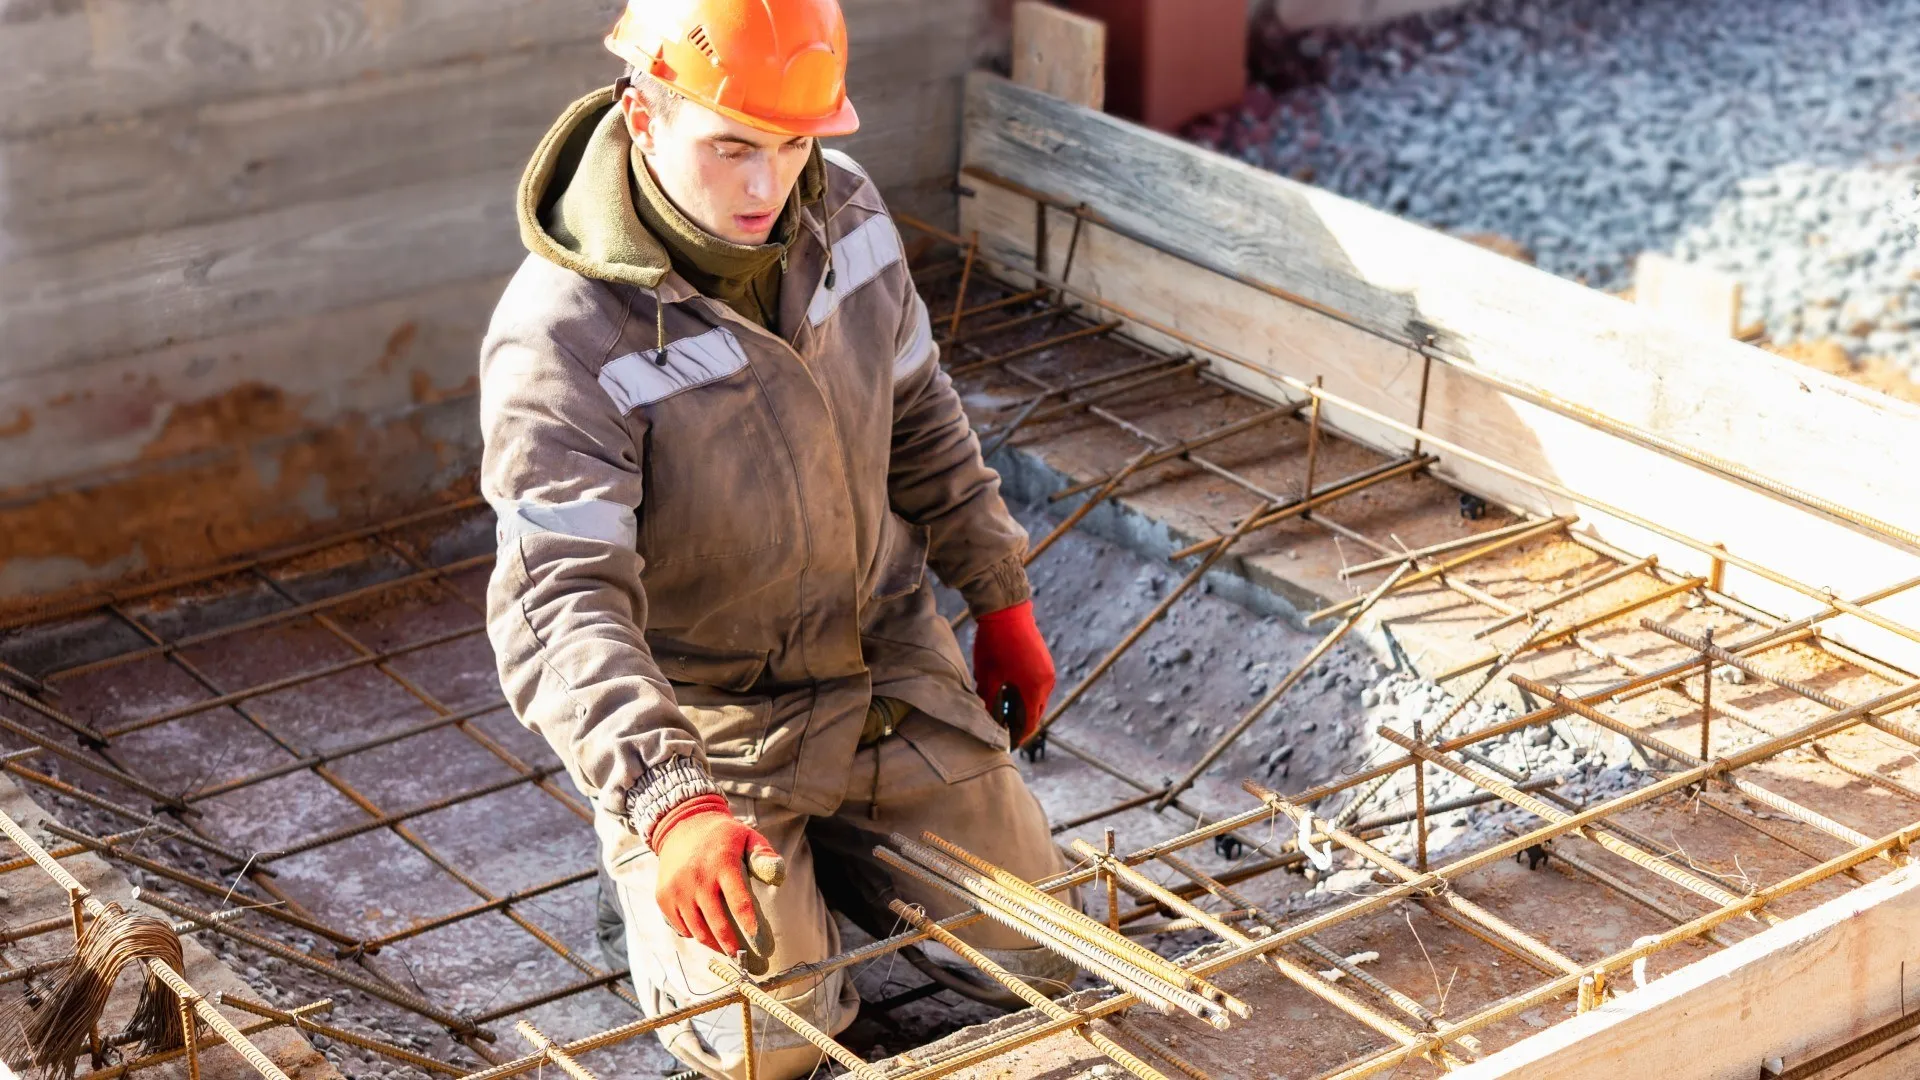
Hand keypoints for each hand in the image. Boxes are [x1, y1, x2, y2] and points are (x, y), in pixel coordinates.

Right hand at [650, 794, 784, 956]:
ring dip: (713, 944)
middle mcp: (698, 878)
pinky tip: (705, 931)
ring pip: (698, 930)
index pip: (739, 902)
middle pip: (717, 923)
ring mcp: (678, 889)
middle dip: (731, 945)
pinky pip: (681, 926)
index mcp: (723, 863)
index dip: (749, 926)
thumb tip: (778, 878)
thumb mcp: (748, 837)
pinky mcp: (663, 897)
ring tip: (725, 948)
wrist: (681, 826)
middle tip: (742, 958)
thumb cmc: (722, 836)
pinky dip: (694, 933)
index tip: (758, 944)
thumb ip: (764, 856)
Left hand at [972, 599, 1055, 747]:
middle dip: (1021, 724)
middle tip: (1005, 731)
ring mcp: (1047, 670)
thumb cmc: (995, 644)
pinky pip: (1038, 686)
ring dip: (1023, 708)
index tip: (1008, 745)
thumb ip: (991, 702)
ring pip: (1037, 699)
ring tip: (1004, 712)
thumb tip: (991, 722)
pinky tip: (1010, 692)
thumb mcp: (988, 677)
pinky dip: (1026, 693)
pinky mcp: (1044, 661)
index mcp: (1034, 689)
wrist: (1007, 610)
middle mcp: (1046, 682)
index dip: (1018, 736)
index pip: (1029, 723)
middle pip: (1035, 713)